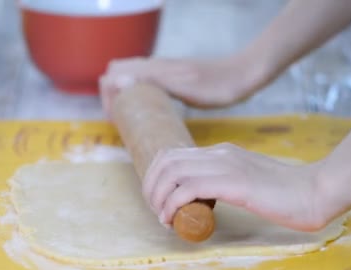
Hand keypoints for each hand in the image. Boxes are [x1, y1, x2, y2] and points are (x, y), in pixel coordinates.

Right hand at [100, 56, 266, 112]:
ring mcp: (165, 71)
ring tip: (132, 120)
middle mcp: (156, 67)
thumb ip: (153, 81)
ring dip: (125, 96)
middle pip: (118, 75)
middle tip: (121, 121)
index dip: (106, 95)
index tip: (115, 118)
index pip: (113, 74)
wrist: (244, 76)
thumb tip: (116, 81)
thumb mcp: (184, 87)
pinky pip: (147, 83)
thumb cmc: (217, 86)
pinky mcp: (175, 77)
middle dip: (112, 96)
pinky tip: (151, 111)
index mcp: (154, 69)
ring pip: (132, 79)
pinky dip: (139, 95)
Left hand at [142, 143, 330, 231]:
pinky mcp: (234, 181)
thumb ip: (228, 183)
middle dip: (151, 186)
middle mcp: (220, 153)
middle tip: (157, 211)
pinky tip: (174, 219)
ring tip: (163, 217)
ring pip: (172, 171)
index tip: (158, 201)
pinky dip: (173, 204)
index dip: (156, 177)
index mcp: (223, 152)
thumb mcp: (249, 183)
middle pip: (165, 159)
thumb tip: (206, 200)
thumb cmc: (288, 195)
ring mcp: (227, 164)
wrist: (316, 192)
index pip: (173, 154)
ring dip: (158, 196)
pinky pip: (189, 187)